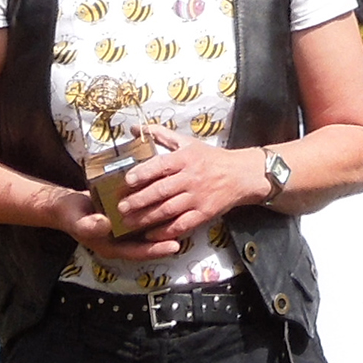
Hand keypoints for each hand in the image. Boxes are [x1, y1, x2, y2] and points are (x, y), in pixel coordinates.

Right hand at [56, 191, 190, 263]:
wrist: (67, 205)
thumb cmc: (71, 216)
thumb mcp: (79, 222)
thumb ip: (91, 225)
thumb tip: (106, 224)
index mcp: (113, 246)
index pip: (139, 252)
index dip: (156, 249)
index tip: (174, 246)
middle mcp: (123, 238)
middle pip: (150, 240)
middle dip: (169, 236)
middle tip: (189, 229)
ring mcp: (126, 227)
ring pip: (150, 227)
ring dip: (166, 222)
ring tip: (187, 213)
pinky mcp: (128, 213)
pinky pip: (145, 213)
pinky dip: (156, 207)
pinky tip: (170, 197)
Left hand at [109, 131, 271, 246]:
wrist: (242, 175)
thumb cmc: (211, 158)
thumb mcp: (188, 142)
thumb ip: (160, 135)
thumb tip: (134, 128)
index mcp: (186, 158)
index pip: (161, 165)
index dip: (142, 173)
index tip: (126, 181)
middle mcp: (191, 178)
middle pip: (161, 191)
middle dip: (139, 200)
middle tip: (120, 208)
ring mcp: (198, 197)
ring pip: (168, 210)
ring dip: (146, 218)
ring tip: (128, 222)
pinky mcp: (204, 213)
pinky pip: (182, 225)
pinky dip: (165, 231)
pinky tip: (150, 234)